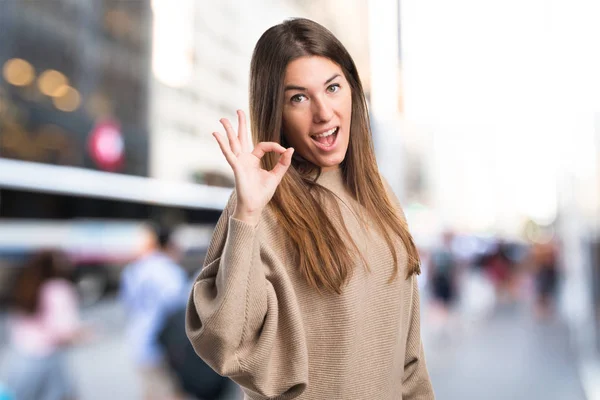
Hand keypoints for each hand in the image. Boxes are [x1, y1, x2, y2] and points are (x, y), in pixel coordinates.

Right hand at [213, 110, 293, 225]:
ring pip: (233, 143)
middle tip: (238, 110)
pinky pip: (228, 154)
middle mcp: (245, 159)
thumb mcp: (276, 176)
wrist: (254, 206)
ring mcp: (239, 162)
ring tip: (222, 119)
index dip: (274, 146)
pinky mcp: (235, 167)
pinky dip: (222, 144)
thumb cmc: (262, 193)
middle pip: (242, 138)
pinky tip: (216, 134)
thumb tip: (290, 149)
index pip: (262, 145)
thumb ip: (282, 163)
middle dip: (240, 124)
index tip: (284, 150)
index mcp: (253, 160)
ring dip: (228, 130)